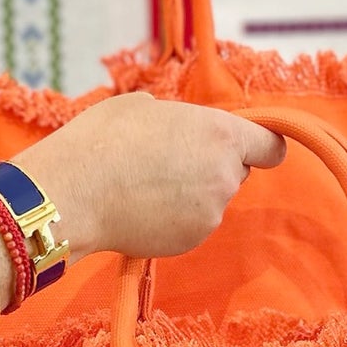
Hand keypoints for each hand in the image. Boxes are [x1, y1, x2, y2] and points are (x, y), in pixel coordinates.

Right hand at [14, 94, 286, 263]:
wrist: (73, 193)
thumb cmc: (103, 140)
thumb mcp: (144, 106)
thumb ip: (180, 118)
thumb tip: (177, 126)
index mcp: (222, 135)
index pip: (272, 147)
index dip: (261, 145)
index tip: (249, 147)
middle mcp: (225, 177)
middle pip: (236, 172)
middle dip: (212, 166)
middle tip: (169, 160)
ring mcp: (210, 214)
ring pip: (212, 199)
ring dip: (191, 193)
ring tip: (146, 184)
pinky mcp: (190, 240)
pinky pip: (192, 223)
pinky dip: (175, 217)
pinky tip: (142, 207)